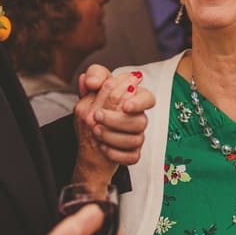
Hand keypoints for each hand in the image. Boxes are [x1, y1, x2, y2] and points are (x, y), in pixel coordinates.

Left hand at [73, 66, 153, 185]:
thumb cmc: (93, 112)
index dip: (139, 102)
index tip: (125, 106)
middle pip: (141, 120)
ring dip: (113, 136)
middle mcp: (138, 118)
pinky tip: (103, 147)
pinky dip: (115, 153)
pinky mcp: (132, 153)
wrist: (87, 142)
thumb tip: (91, 80)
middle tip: (97, 116)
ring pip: (136, 139)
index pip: (148, 98)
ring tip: (95, 131)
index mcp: (133, 99)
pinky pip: (131, 157)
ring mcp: (136, 136)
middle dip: (117, 120)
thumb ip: (94, 77)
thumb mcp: (90, 91)